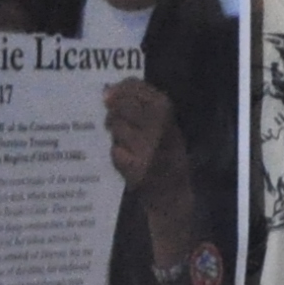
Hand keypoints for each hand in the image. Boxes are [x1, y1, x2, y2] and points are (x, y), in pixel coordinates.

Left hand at [105, 80, 200, 265]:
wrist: (173, 195)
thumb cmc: (171, 158)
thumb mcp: (170, 130)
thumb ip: (147, 110)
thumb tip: (110, 90)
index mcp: (170, 118)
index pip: (140, 91)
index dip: (122, 88)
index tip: (110, 92)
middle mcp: (158, 132)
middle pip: (122, 107)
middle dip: (113, 110)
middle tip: (112, 119)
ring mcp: (145, 151)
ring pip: (116, 129)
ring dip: (114, 133)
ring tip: (124, 141)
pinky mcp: (133, 169)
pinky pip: (115, 152)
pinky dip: (117, 154)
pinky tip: (127, 159)